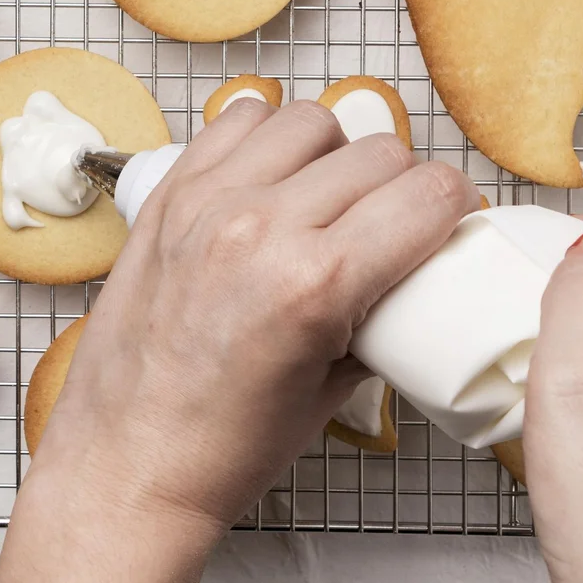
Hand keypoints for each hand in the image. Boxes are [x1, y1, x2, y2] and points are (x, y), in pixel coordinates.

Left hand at [0, 98, 478, 582]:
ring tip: (326, 197)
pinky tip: (269, 178)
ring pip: (308, 121)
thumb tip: (412, 274)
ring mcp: (206, 204)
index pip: (426, 193)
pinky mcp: (167, 197)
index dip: (454, 204)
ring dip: (333, 153)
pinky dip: (264, 138)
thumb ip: (382, 317)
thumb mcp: (332, 390)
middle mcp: (261, 228)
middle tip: (392, 222)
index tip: (450, 218)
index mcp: (316, 283)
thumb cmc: (220, 446)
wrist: (128, 461)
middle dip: (401, 186)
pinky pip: (235, 121)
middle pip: (378, 153)